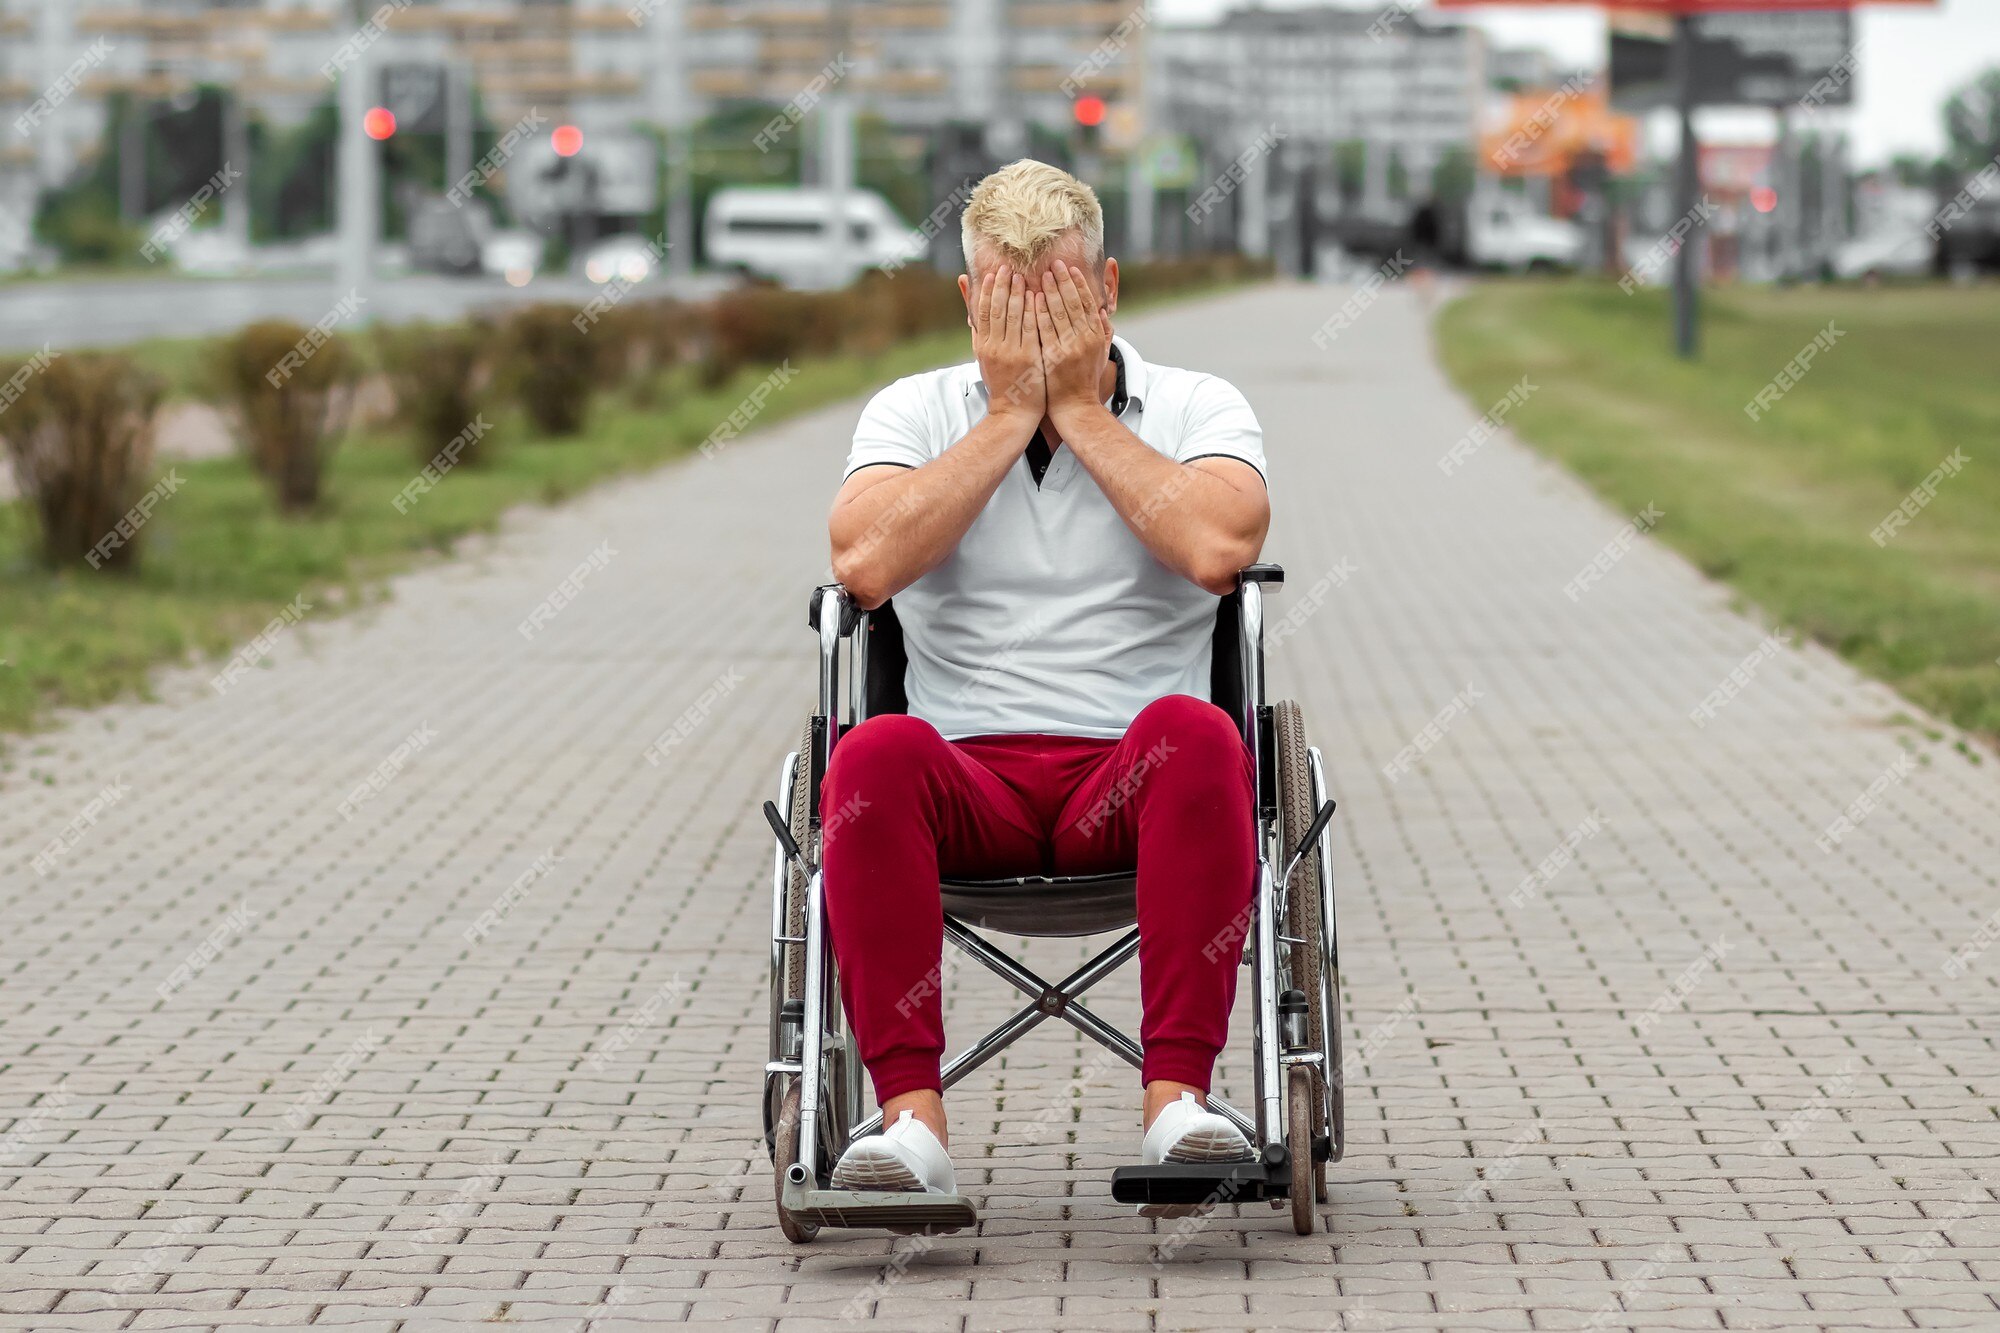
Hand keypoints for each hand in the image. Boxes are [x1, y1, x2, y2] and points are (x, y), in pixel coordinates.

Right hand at [970, 267, 1043, 425]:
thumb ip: (978, 327)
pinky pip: (1031, 329)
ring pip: (1014, 317)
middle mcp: (995, 347)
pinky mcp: (1029, 358)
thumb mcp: (983, 354)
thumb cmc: (1000, 380)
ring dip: (1018, 294)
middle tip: (1009, 267)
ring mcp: (1012, 353)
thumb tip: (970, 307)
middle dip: (1002, 287)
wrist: (1014, 411)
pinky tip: (1038, 296)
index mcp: (983, 345)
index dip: (987, 291)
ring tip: (1023, 276)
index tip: (992, 273)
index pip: (983, 312)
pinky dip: (1033, 311)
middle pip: (997, 310)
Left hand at [1035, 263, 1112, 424]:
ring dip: (1049, 292)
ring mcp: (1068, 349)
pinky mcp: (1052, 358)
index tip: (1071, 268)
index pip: (1088, 304)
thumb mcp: (1099, 356)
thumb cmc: (1084, 381)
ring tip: (1041, 275)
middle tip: (1054, 263)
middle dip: (1063, 281)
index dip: (1079, 284)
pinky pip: (1044, 330)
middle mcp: (1084, 341)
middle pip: (1073, 304)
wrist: (1074, 408)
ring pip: (1059, 313)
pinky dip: (1039, 312)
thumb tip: (1103, 312)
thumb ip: (1102, 333)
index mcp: (1095, 337)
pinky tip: (1032, 298)